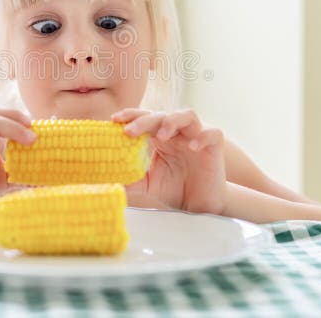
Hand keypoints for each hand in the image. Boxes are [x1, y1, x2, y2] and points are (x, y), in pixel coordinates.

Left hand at [112, 108, 226, 213]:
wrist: (200, 206)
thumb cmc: (174, 189)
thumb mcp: (148, 184)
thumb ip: (131, 179)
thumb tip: (106, 180)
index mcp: (159, 137)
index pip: (144, 118)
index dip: (130, 115)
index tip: (113, 120)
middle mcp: (177, 132)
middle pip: (161, 114)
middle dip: (144, 120)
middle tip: (129, 131)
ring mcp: (196, 136)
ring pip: (187, 115)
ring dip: (172, 121)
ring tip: (162, 135)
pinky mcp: (215, 145)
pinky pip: (212, 133)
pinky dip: (203, 136)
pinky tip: (193, 147)